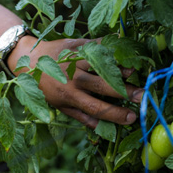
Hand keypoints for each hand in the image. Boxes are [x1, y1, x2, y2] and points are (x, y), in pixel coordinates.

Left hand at [17, 38, 143, 128]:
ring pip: (101, 64)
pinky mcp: (78, 43)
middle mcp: (73, 77)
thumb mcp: (58, 105)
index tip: (132, 118)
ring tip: (135, 72)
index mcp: (68, 96)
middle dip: (125, 92)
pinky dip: (113, 48)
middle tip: (143, 97)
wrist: (28, 58)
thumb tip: (101, 128)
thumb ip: (80, 115)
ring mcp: (76, 59)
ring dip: (119, 68)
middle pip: (103, 86)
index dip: (115, 114)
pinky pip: (99, 46)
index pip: (96, 108)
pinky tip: (127, 53)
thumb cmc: (45, 86)